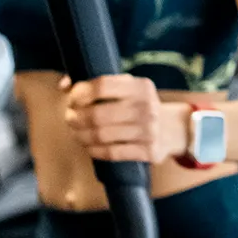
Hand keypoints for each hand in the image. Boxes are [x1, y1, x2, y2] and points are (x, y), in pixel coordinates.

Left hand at [63, 74, 187, 164]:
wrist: (174, 129)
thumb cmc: (141, 106)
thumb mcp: (129, 89)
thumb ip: (99, 85)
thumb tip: (63, 84)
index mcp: (141, 87)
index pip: (102, 86)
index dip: (80, 93)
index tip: (72, 99)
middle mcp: (147, 107)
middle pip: (98, 114)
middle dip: (76, 118)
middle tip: (70, 118)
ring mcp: (149, 131)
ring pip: (101, 135)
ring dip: (81, 135)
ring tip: (76, 133)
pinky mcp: (149, 151)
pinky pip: (112, 153)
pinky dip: (94, 150)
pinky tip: (89, 147)